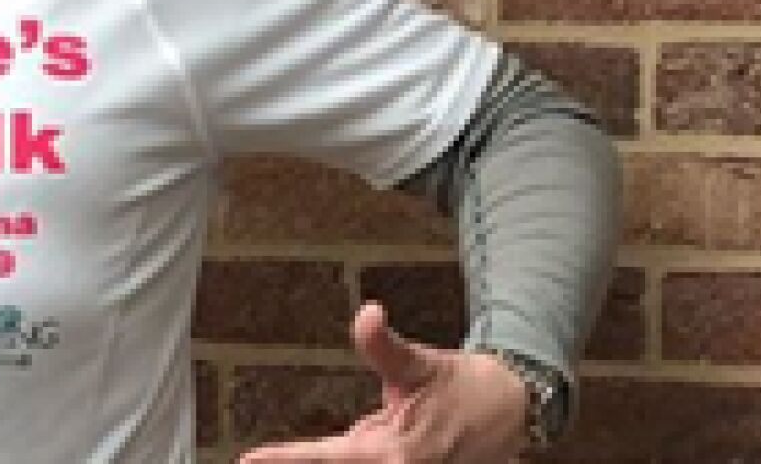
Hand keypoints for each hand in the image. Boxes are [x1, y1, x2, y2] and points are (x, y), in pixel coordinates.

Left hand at [238, 302, 527, 462]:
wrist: (510, 409)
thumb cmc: (461, 385)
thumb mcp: (419, 362)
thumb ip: (384, 344)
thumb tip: (367, 313)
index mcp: (394, 452)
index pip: (327, 458)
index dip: (286, 460)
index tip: (250, 460)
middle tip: (254, 460)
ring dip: (317, 461)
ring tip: (273, 459)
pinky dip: (340, 461)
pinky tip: (310, 456)